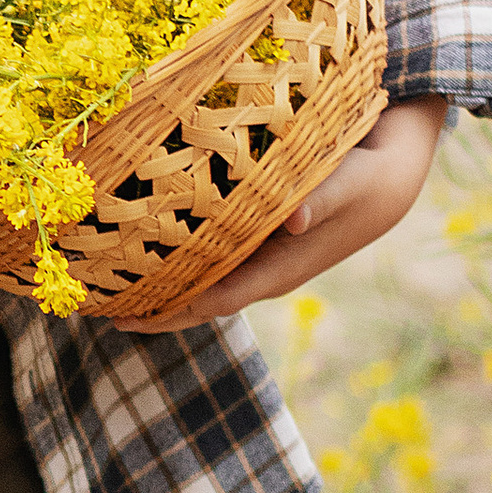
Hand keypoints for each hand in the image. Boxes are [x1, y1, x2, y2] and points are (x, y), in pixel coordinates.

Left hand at [124, 95, 448, 330]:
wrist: (394, 176)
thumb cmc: (368, 179)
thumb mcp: (349, 183)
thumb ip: (319, 199)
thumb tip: (290, 220)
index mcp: (279, 268)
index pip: (213, 300)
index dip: (168, 310)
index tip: (122, 315)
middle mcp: (264, 271)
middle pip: (198, 300)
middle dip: (151, 307)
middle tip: (97, 307)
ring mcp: (260, 258)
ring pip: (201, 282)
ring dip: (160, 285)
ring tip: (110, 283)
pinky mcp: (259, 240)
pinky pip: (210, 260)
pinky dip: (178, 260)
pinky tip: (146, 248)